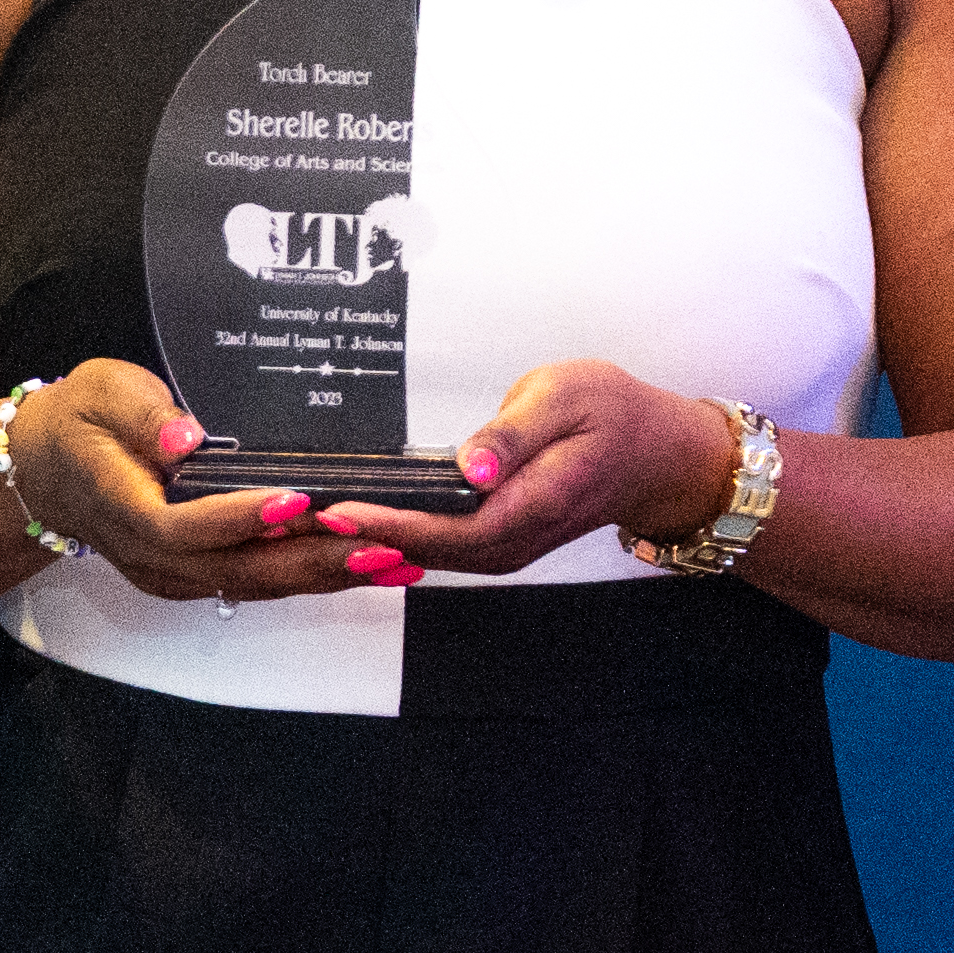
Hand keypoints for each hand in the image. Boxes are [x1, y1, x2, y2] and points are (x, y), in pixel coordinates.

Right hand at [8, 362, 371, 609]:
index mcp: (122, 507)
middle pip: (235, 570)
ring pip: (252, 585)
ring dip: (324, 576)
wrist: (46, 469)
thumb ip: (145, 414)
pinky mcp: (191, 576)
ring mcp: (171, 574)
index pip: (184, 526)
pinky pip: (253, 582)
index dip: (242, 519)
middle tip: (379, 545)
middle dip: (313, 561)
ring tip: (389, 562)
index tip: (300, 501)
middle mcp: (149, 555)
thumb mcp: (102, 393)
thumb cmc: (80, 422)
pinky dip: (308, 576)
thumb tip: (187, 439)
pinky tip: (357, 565)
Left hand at [324, 360, 740, 583]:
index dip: (394, 524)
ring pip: (432, 556)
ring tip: (314, 519)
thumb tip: (471, 467)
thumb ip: (514, 433)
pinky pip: (442, 548)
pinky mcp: (499, 543)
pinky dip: (398, 537)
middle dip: (365, 539)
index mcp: (539, 501)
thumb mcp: (568, 396)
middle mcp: (520, 538)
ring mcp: (509, 547)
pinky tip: (359, 520)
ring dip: (374, 542)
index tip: (341, 512)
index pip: (455, 528)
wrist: (654, 454)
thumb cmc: (613, 413)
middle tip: (299, 516)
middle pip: (432, 552)